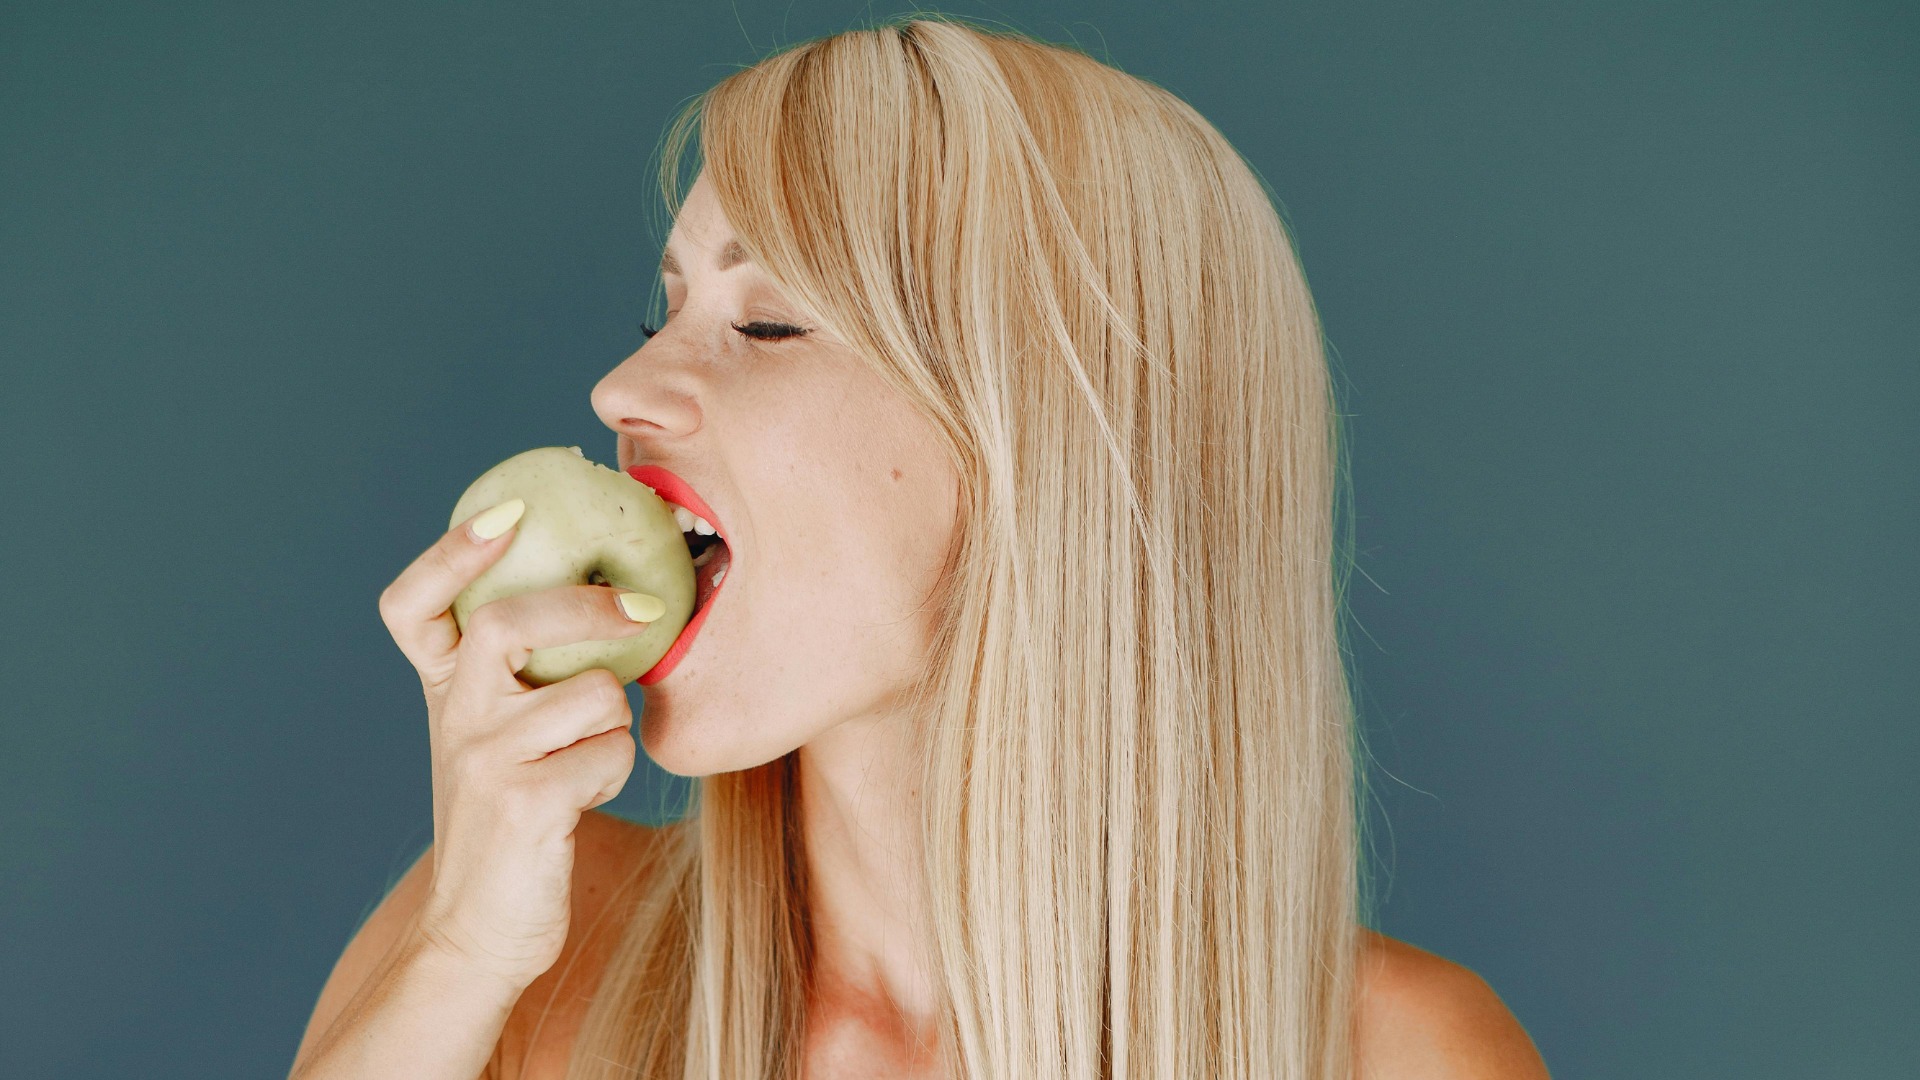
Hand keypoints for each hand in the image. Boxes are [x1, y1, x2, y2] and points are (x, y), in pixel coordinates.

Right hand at [376, 498, 663, 988]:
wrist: (479, 929)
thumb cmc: (513, 820)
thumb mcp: (497, 738)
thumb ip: (523, 675)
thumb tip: (612, 599)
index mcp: (443, 691)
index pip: (414, 605)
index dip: (451, 553)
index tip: (506, 513)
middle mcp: (454, 715)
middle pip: (513, 622)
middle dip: (589, 606)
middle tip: (644, 610)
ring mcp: (484, 757)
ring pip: (593, 693)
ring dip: (613, 725)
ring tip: (586, 761)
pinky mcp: (524, 801)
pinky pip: (611, 750)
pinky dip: (617, 770)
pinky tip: (585, 797)